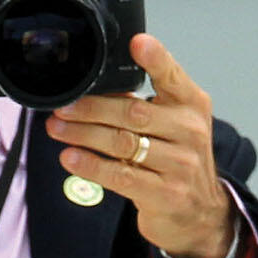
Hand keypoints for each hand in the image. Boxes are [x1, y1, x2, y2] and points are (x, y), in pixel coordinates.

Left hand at [45, 34, 238, 257]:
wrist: (200, 214)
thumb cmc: (178, 162)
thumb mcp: (175, 125)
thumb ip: (147, 104)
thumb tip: (96, 87)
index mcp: (191, 105)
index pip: (172, 76)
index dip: (156, 59)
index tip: (137, 43)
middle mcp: (189, 131)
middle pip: (134, 112)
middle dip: (92, 107)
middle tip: (63, 106)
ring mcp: (179, 164)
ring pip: (123, 143)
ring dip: (83, 134)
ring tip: (56, 128)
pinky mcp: (164, 194)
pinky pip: (120, 176)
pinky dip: (91, 166)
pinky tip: (71, 158)